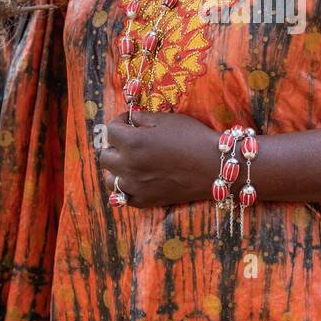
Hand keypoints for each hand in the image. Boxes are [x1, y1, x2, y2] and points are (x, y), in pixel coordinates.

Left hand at [98, 110, 217, 207]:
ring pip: (110, 179)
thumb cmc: (193, 138)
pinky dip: (125, 188)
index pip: (111, 130)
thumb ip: (141, 118)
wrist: (215, 167)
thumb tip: (128, 119)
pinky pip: (122, 196)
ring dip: (117, 169)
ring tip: (131, 162)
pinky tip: (137, 179)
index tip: (129, 121)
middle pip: (105, 156)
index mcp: (132, 142)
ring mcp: (135, 186)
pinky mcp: (144, 201)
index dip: (119, 122)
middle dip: (115, 146)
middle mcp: (128, 165)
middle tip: (130, 142)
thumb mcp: (166, 119)